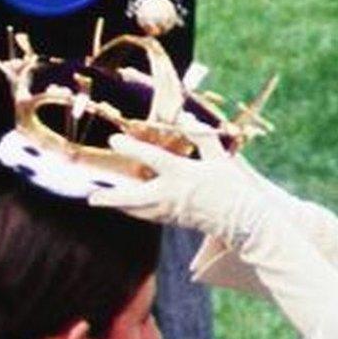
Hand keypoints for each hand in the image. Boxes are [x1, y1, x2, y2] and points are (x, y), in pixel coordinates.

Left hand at [88, 128, 267, 245]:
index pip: (152, 158)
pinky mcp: (177, 221)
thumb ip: (200, 136)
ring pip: (139, 210)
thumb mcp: (219, 157)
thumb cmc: (234, 186)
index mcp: (183, 174)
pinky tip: (129, 208)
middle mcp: (173, 194)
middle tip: (92, 198)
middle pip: (134, 196)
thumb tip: (184, 117)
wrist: (245, 221)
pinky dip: (136, 211)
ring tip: (102, 201)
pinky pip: (150, 216)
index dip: (132, 147)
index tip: (115, 140)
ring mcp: (173, 211)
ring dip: (120, 205)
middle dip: (112, 197)